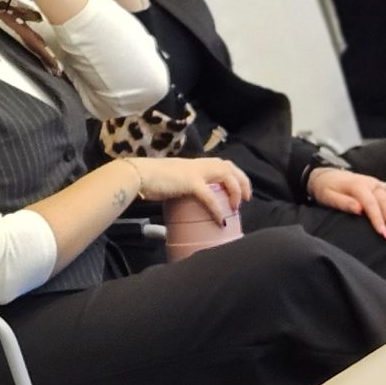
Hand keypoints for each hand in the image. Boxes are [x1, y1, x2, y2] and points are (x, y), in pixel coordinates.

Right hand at [129, 155, 250, 221]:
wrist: (138, 174)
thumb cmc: (150, 179)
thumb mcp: (171, 179)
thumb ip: (181, 186)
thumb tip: (183, 199)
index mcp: (195, 164)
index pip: (222, 163)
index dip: (234, 175)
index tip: (239, 189)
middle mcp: (199, 165)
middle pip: (230, 167)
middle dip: (242, 181)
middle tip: (247, 198)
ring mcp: (196, 172)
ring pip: (227, 176)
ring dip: (236, 191)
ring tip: (237, 207)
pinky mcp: (191, 183)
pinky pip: (210, 197)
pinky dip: (218, 210)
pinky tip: (221, 221)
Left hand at [307, 167, 385, 239]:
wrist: (326, 175)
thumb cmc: (325, 189)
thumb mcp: (327, 196)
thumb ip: (342, 202)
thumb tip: (358, 209)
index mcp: (357, 186)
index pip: (371, 204)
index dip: (378, 219)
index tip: (383, 233)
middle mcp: (370, 183)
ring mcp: (377, 183)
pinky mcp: (381, 185)